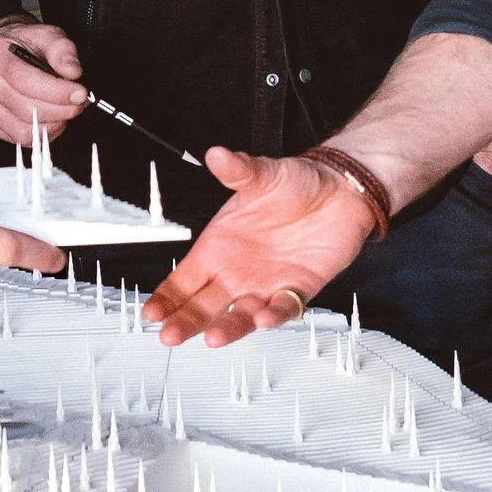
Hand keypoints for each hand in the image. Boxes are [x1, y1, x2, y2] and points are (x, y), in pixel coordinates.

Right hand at [0, 17, 87, 146]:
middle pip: (27, 109)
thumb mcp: (47, 34)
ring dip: (55, 122)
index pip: (24, 81)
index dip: (56, 91)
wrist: (9, 53)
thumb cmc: (28, 45)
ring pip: (25, 129)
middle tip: (79, 100)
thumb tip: (72, 71)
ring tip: (67, 107)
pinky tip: (55, 118)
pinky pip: (23, 139)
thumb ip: (62, 50)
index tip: (79, 92)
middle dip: (61, 109)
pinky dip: (45, 132)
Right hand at [144, 145, 373, 348]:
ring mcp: (265, 283)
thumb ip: (238, 171)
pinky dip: (274, 315)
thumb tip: (218, 154)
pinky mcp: (297, 289)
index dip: (166, 297)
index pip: (183, 280)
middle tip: (169, 335)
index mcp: (218, 246)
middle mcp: (237, 271)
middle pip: (203, 305)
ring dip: (227, 327)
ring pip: (240, 315)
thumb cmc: (297, 183)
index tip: (151, 312)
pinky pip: (283, 308)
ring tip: (214, 336)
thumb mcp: (262, 174)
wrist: (341, 190)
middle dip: (185, 321)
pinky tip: (264, 318)